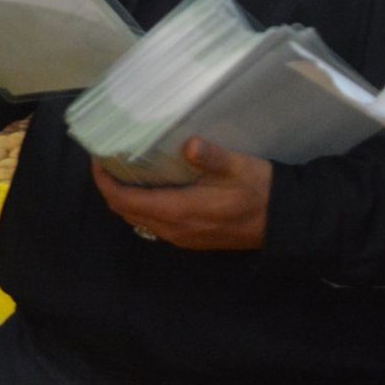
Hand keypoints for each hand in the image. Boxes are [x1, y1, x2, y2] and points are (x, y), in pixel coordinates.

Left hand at [92, 140, 271, 251]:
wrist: (286, 221)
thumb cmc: (261, 190)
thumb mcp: (239, 167)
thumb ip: (212, 157)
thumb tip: (191, 145)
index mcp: (179, 211)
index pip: (124, 200)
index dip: (104, 181)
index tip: (97, 159)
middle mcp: (174, 229)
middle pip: (125, 211)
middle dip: (110, 188)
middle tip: (108, 161)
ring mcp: (182, 237)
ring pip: (138, 219)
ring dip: (125, 198)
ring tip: (124, 171)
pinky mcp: (190, 239)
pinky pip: (154, 225)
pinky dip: (142, 207)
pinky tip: (150, 187)